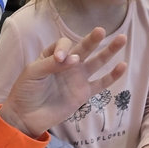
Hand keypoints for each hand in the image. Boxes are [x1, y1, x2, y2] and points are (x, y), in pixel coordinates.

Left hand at [0, 27, 127, 138]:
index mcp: (53, 55)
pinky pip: (100, 83)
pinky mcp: (83, 93)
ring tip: (122, 39)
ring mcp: (77, 78)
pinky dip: (112, 76)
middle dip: (92, 39)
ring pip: (97, 62)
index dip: (64, 48)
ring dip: (109, 51)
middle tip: (100, 31)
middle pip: (84, 48)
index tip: (60, 59)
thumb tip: (75, 60)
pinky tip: (122, 66)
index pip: (64, 44)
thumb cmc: (26, 91)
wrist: (25, 116)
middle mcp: (68, 64)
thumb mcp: (33, 72)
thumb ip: (51, 64)